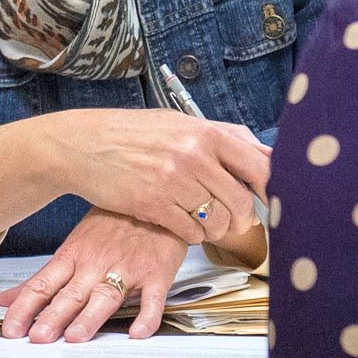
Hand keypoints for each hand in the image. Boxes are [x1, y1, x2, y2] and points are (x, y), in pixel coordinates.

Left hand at [0, 208, 186, 342]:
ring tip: (75, 337)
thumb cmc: (113, 222)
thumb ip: (44, 277)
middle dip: (53, 316)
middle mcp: (97, 262)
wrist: (154, 199)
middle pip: (71, 293)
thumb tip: (8, 299)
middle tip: (38, 337)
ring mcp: (127, 268)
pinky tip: (137, 332)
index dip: (25, 306)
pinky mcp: (156, 273)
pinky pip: (152, 298)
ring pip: (106, 296)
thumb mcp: (74, 243)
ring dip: (90, 317)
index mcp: (74, 255)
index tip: (11, 328)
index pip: (43, 284)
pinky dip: (146, 316)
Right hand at [53, 109, 269, 243]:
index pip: (259, 166)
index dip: (273, 190)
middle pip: (241, 202)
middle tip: (234, 221)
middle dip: (242, 219)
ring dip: (215, 229)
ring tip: (203, 221)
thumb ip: (222, 136)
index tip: (273, 201)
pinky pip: (190, 232)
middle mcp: (193, 155)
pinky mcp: (154, 204)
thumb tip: (264, 155)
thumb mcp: (179, 123)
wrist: (84, 144)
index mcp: (205, 132)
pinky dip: (191, 234)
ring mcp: (173, 181)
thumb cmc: (133, 134)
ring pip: (217, 221)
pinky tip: (179, 222)